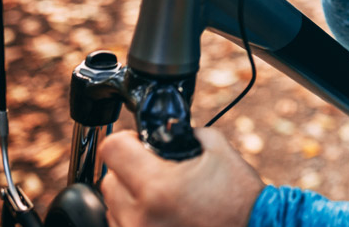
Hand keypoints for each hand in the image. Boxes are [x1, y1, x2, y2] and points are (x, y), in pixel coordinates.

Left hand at [100, 128, 264, 226]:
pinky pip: (123, 225)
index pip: (112, 149)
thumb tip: (167, 131)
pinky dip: (137, 216)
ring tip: (164, 195)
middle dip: (129, 168)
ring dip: (131, 195)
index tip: (138, 142)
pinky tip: (163, 213)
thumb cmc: (239, 198)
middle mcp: (140, 216)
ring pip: (114, 206)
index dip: (126, 139)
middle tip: (157, 169)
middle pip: (109, 179)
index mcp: (157, 186)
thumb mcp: (218, 150)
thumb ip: (188, 134)